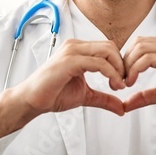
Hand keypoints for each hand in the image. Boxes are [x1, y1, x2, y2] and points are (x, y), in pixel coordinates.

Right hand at [12, 38, 126, 117]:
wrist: (32, 100)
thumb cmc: (53, 94)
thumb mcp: (86, 96)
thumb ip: (104, 99)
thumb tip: (122, 108)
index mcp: (79, 50)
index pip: (108, 48)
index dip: (120, 64)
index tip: (122, 81)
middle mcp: (75, 46)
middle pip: (111, 46)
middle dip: (122, 65)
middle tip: (123, 83)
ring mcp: (72, 51)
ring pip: (107, 51)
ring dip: (118, 69)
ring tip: (119, 85)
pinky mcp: (69, 61)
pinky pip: (98, 63)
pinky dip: (111, 74)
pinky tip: (113, 86)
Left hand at [121, 37, 155, 113]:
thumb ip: (144, 96)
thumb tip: (125, 104)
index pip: (138, 44)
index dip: (125, 60)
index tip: (121, 79)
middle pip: (137, 43)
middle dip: (124, 62)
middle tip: (120, 82)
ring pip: (141, 48)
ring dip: (128, 66)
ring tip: (126, 83)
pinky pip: (150, 58)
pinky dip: (136, 69)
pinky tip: (133, 81)